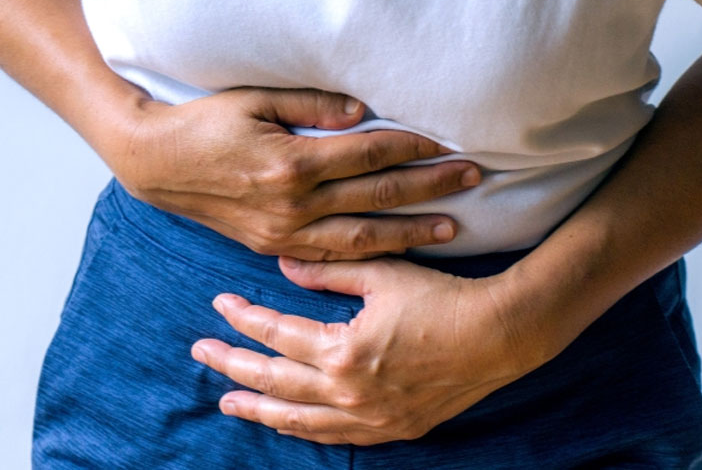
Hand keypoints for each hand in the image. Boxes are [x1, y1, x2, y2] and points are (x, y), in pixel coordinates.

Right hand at [110, 87, 481, 260]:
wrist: (156, 164)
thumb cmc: (205, 122)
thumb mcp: (254, 99)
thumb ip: (312, 106)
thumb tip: (363, 111)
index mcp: (291, 163)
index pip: (368, 155)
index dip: (412, 146)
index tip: (447, 141)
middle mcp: (293, 205)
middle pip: (377, 197)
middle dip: (430, 187)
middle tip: (472, 177)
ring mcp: (284, 233)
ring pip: (362, 238)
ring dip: (411, 231)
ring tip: (454, 227)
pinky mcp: (274, 247)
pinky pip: (332, 256)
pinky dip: (370, 254)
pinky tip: (399, 251)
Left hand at [190, 257, 554, 444]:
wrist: (501, 336)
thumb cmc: (443, 298)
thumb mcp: (382, 274)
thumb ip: (328, 270)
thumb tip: (282, 266)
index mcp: (343, 351)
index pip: (276, 335)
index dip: (243, 319)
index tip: (220, 304)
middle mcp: (349, 392)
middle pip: (274, 381)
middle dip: (232, 365)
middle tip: (200, 353)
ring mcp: (370, 418)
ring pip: (298, 419)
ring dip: (259, 408)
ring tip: (228, 401)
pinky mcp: (392, 430)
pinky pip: (334, 436)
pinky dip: (303, 429)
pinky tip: (286, 423)